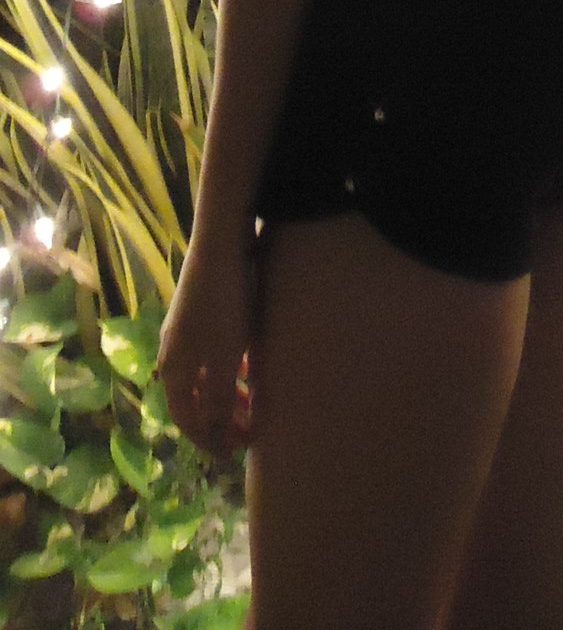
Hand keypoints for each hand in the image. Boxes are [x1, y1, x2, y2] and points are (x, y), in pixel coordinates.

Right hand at [158, 236, 255, 461]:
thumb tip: (215, 439)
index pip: (186, 419)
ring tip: (255, 404)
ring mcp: (187, 328)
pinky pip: (213, 353)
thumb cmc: (225, 303)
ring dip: (227, 394)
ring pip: (205, 374)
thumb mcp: (224, 357)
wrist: (222, 242)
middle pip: (194, 398)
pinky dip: (229, 369)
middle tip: (250, 432)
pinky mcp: (202, 309)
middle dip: (220, 419)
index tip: (233, 455)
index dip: (208, 440)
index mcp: (174, 368)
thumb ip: (219, 400)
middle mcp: (174, 351)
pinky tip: (250, 366)